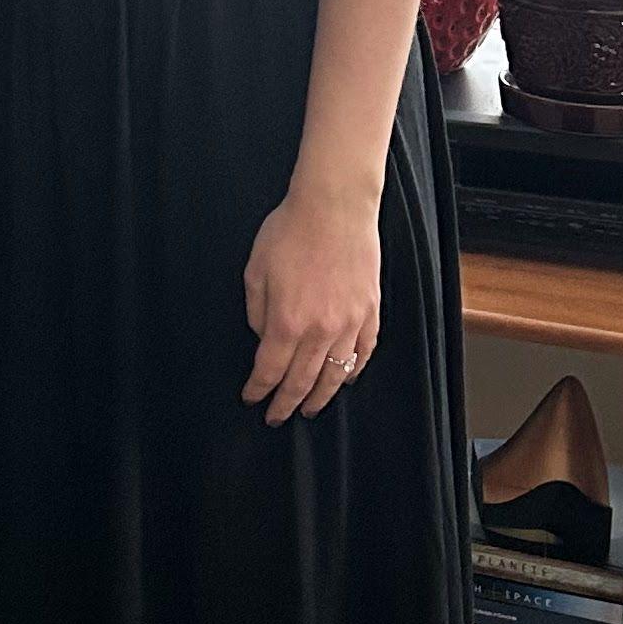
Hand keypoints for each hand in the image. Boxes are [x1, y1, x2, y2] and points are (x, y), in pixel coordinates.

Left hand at [241, 180, 380, 421]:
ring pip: (335, 375)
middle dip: (286, 404)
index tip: (252, 398)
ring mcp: (350, 324)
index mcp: (287, 322)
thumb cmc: (290, 232)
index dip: (259, 389)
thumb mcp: (255, 271)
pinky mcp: (371, 312)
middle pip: (302, 381)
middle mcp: (320, 331)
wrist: (334, 206)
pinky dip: (353, 371)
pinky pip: (364, 352)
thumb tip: (265, 338)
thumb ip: (257, 312)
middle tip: (277, 417)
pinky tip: (345, 379)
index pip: (270, 370)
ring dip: (320, 396)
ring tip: (310, 409)